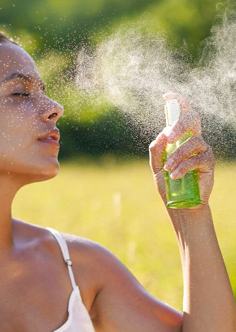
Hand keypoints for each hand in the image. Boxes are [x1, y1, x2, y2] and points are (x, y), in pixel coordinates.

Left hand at [149, 92, 215, 207]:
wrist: (179, 202)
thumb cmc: (168, 183)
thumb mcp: (156, 166)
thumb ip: (156, 150)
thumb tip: (162, 134)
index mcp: (179, 138)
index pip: (181, 116)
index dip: (178, 103)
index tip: (167, 96)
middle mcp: (192, 140)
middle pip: (192, 120)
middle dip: (180, 125)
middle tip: (169, 138)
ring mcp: (202, 150)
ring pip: (192, 142)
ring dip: (177, 155)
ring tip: (168, 170)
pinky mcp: (209, 162)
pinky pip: (197, 158)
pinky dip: (184, 166)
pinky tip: (175, 175)